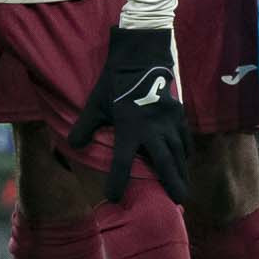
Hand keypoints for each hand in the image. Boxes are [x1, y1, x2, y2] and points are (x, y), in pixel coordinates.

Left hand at [69, 25, 187, 202]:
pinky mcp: (178, 114)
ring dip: (181, 171)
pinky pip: (184, 138)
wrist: (141, 57)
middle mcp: (153, 129)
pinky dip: (185, 152)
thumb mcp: (95, 104)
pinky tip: (185, 161)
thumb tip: (72, 145)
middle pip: (165, 162)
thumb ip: (85, 126)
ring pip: (178, 153)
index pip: (122, 161)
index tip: (114, 197)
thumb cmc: (115, 81)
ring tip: (183, 189)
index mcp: (130, 127)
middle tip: (178, 202)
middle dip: (172, 182)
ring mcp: (169, 122)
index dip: (117, 180)